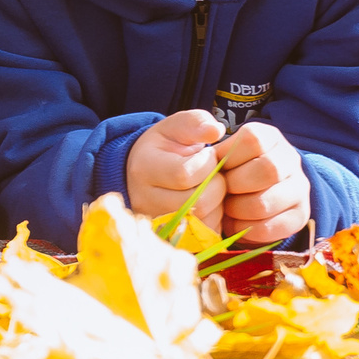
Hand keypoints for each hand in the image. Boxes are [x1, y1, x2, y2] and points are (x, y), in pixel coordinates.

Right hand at [125, 109, 225, 231]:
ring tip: (211, 188)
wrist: (140, 172)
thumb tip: (215, 130)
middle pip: (197, 202)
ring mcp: (156, 222)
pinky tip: (209, 204)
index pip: (185, 174)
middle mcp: (145, 199)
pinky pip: (204, 235)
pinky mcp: (170, 236)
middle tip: (216, 175)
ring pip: (204, 221)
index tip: (208, 155)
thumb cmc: (162, 149)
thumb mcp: (174, 127)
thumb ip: (195, 122)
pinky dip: (214, 219)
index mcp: (144, 168)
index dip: (207, 163)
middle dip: (217, 186)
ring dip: (218, 204)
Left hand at [211, 121, 310, 244]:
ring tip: (225, 210)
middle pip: (267, 170)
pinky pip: (275, 227)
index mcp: (269, 137)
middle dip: (234, 185)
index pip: (253, 139)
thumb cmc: (214, 166)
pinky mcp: (299, 216)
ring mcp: (299, 188)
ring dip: (238, 210)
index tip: (216, 167)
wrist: (232, 196)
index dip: (228, 156)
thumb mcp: (199, 141)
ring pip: (267, 202)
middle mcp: (290, 159)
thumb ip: (197, 129)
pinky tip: (236, 224)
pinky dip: (249, 230)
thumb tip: (212, 130)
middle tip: (220, 192)